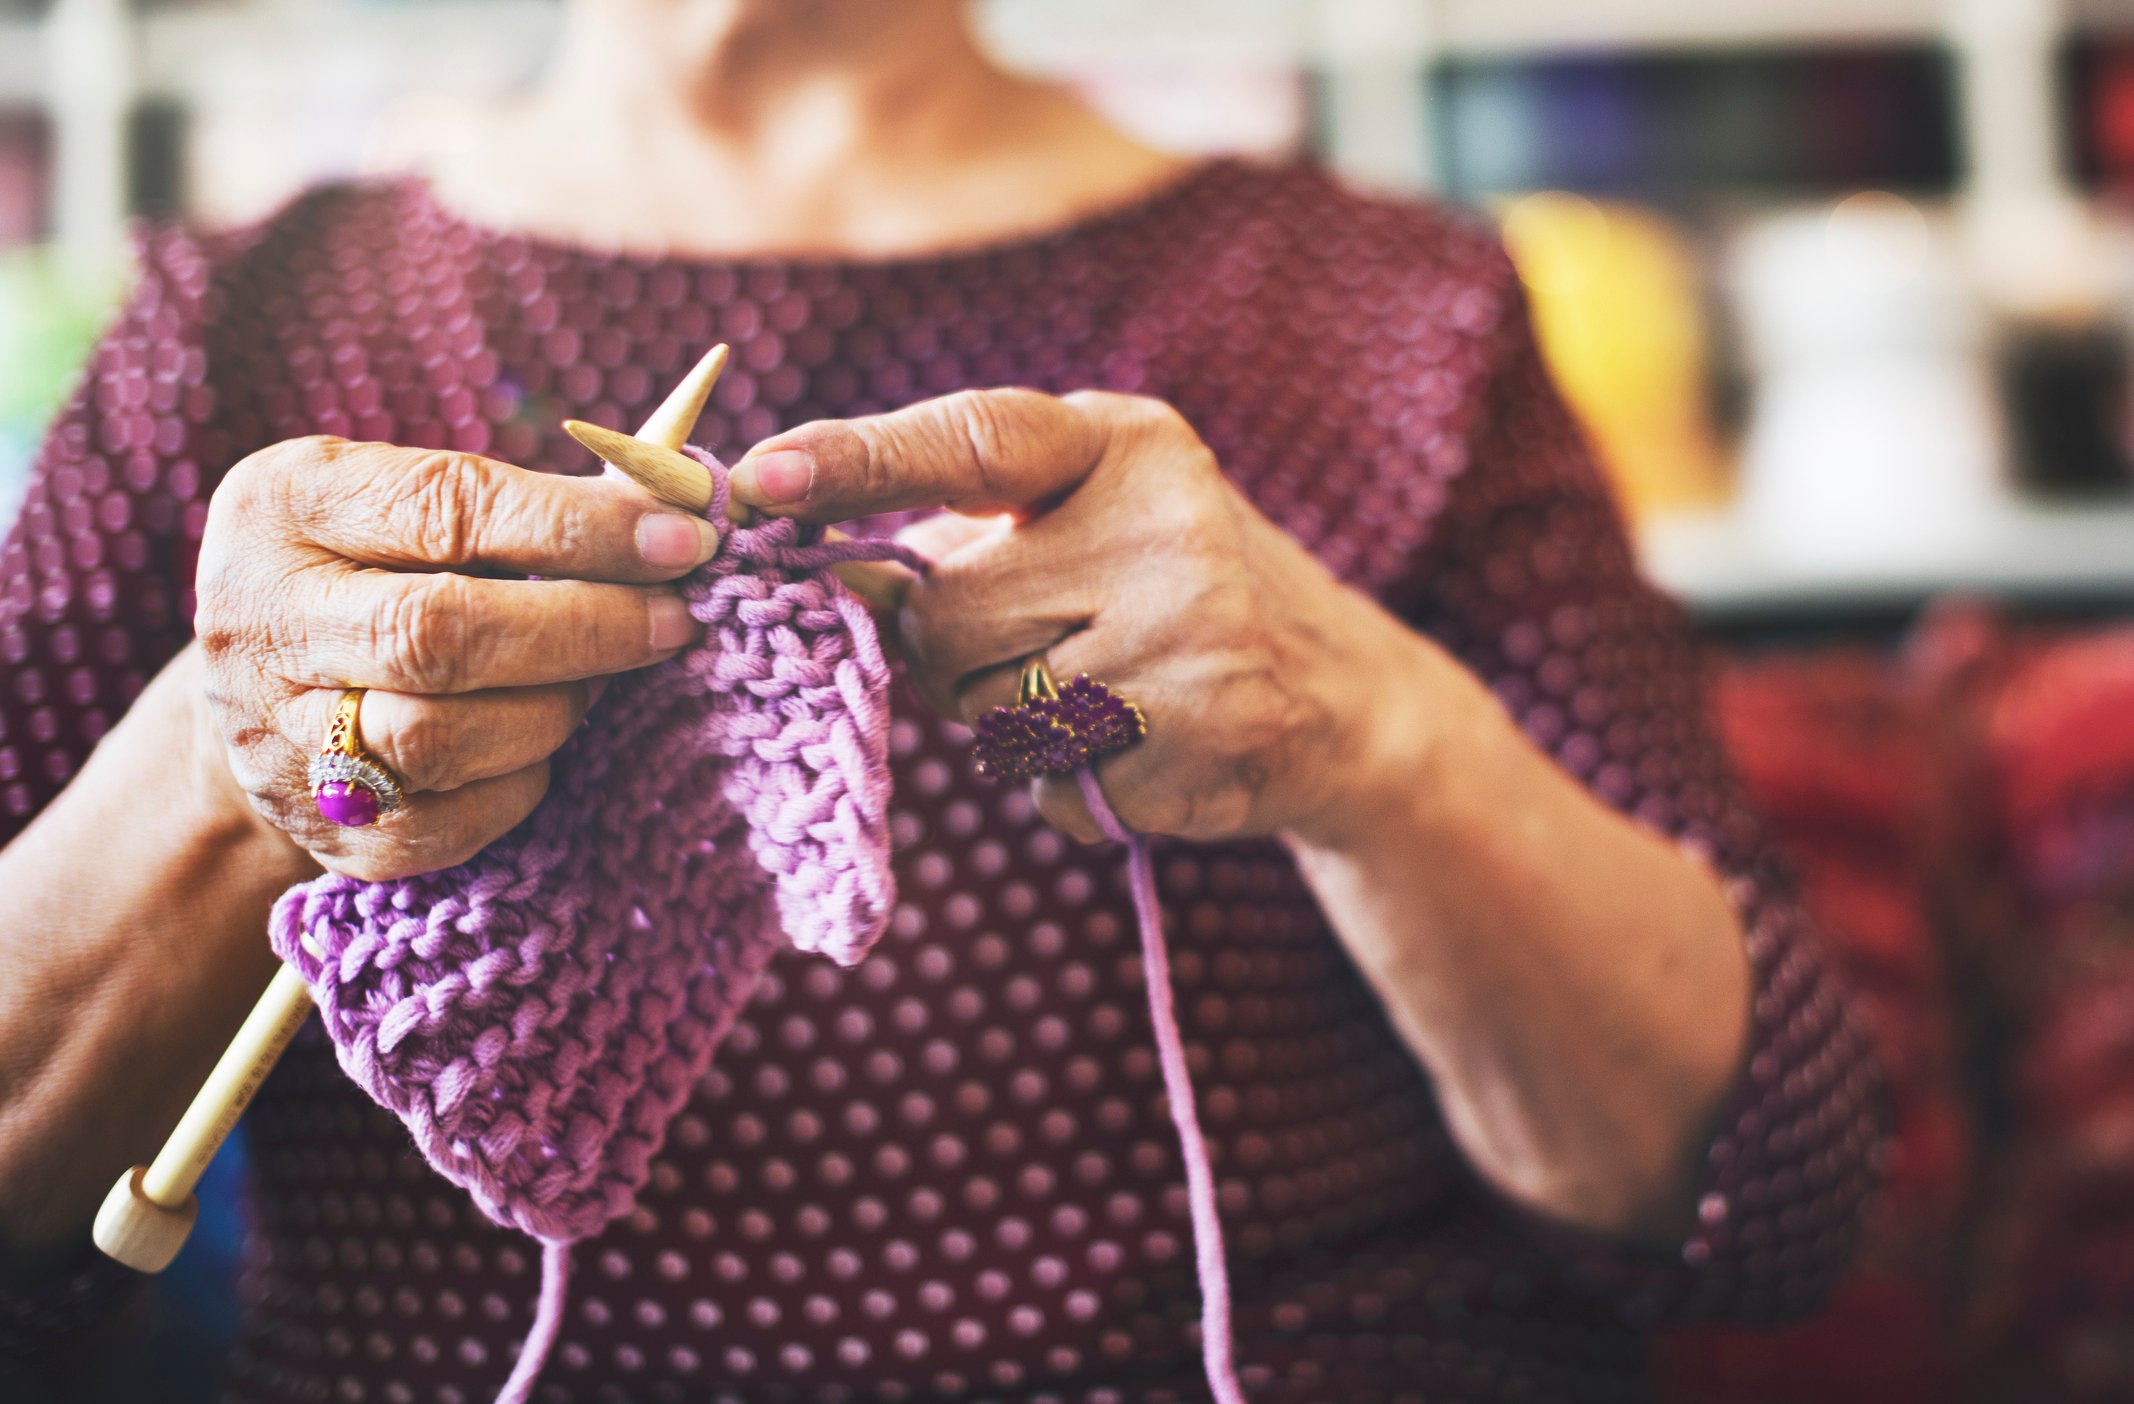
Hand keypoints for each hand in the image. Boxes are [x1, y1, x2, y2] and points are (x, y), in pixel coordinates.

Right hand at [194, 437, 719, 879]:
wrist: (264, 691)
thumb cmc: (384, 569)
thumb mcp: (417, 501)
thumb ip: (533, 502)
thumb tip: (678, 504)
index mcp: (284, 505)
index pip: (447, 508)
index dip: (578, 527)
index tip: (684, 537)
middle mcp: (258, 620)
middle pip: (438, 634)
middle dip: (585, 626)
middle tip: (677, 619)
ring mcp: (276, 737)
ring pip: (442, 738)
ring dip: (556, 707)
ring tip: (604, 679)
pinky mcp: (324, 830)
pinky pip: (452, 819)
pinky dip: (522, 779)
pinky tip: (544, 742)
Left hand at [729, 390, 1462, 845]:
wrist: (1342, 695)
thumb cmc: (1172, 591)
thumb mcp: (1088, 520)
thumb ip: (960, 532)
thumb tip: (816, 560)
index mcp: (1124, 442)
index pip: (969, 440)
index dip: (856, 461)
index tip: (757, 479)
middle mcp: (1164, 520)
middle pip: (946, 616)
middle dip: (954, 651)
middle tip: (1036, 643)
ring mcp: (1191, 627)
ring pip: (985, 709)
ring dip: (1009, 719)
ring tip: (1106, 688)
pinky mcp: (1203, 727)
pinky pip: (1046, 779)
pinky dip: (1066, 780)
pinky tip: (1142, 743)